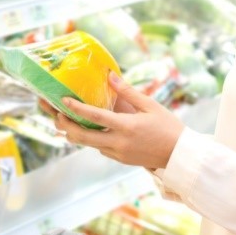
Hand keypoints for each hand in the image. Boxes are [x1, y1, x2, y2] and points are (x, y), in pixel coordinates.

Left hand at [53, 72, 184, 170]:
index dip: (76, 109)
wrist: (180, 155)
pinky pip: (100, 149)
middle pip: (83, 136)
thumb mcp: (150, 105)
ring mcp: (118, 153)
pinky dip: (92, 140)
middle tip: (56, 114)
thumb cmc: (168, 126)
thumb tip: (110, 75)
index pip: (95, 117)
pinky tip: (89, 130)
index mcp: (127, 126)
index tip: (63, 100)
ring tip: (65, 122)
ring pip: (88, 145)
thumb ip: (127, 91)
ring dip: (75, 134)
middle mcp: (119, 142)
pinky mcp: (120, 160)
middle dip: (66, 125)